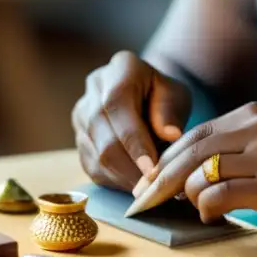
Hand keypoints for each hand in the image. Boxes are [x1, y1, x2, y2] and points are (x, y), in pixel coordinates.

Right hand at [72, 51, 192, 190]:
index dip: (133, 140)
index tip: (152, 169)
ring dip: (124, 177)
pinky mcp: (79, 138)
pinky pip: (92, 166)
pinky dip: (115, 181)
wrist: (148, 97)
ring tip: (148, 188)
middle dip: (130, 166)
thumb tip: (170, 135)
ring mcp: (81, 114)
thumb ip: (171, 111)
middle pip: (102, 133)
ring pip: (96, 154)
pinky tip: (135, 184)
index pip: (117, 104)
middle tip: (154, 187)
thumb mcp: (177, 95)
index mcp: (121, 68)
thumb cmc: (166, 97)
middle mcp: (94, 87)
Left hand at [129, 102, 256, 225]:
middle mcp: (255, 127)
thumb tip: (190, 176)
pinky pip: (222, 195)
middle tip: (142, 202)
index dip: (166, 160)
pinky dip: (206, 208)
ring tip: (189, 209)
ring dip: (187, 196)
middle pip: (189, 152)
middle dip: (161, 180)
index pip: (192, 135)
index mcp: (251, 114)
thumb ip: (236, 148)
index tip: (149, 182)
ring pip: (202, 174)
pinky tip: (210, 216)